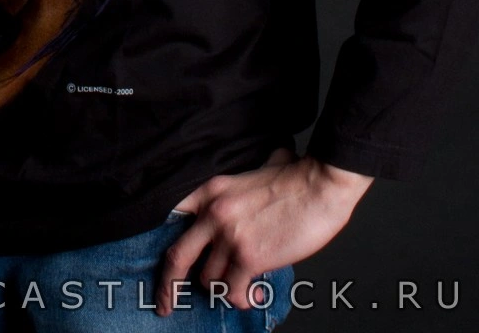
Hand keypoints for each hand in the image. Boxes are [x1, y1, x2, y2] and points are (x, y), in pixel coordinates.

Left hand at [156, 147, 373, 314]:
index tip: (159, 261)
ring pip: (208, 279)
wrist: (319, 184)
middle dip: (168, 286)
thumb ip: (237, 189)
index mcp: (211, 190)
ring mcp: (229, 236)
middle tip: (165, 304)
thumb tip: (241, 202)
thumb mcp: (251, 174)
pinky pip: (231, 291)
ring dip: (221, 287)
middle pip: (177, 257)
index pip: (172, 216)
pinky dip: (240, 298)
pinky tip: (252, 296)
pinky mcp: (249, 257)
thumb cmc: (294, 178)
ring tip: (238, 287)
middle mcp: (213, 213)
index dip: (161, 240)